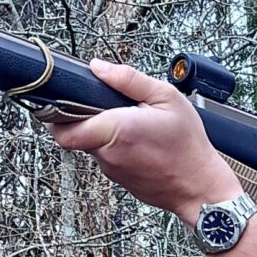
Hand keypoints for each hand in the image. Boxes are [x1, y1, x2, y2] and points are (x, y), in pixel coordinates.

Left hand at [47, 59, 241, 222]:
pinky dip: (116, 147)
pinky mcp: (120, 180)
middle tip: (101, 104)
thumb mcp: (167, 98)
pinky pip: (108, 158)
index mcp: (115, 131)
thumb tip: (99, 67)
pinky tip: (139, 141)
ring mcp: (112, 171)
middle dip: (82, 117)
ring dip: (102, 132)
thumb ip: (129, 79)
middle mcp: (108, 154)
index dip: (54, 114)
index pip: (62, 128)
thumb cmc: (189, 146)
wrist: (202, 188)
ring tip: (130, 123)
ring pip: (91, 146)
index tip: (61, 100)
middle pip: (74, 134)